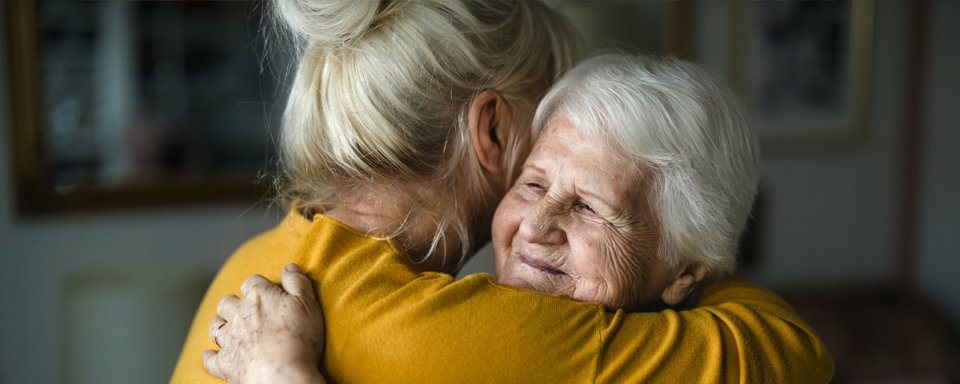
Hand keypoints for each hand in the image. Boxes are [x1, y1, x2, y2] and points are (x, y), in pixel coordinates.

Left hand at [203, 263, 326, 383]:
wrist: (283, 376)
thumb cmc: (300, 339)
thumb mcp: (309, 305)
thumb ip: (298, 283)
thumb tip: (290, 267)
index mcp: (259, 296)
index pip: (252, 282)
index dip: (259, 286)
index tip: (267, 292)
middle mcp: (238, 314)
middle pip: (227, 302)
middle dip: (234, 303)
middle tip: (244, 309)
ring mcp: (229, 340)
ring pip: (215, 326)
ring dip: (220, 324)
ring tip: (227, 326)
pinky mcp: (225, 363)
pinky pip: (210, 358)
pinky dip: (210, 355)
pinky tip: (211, 354)